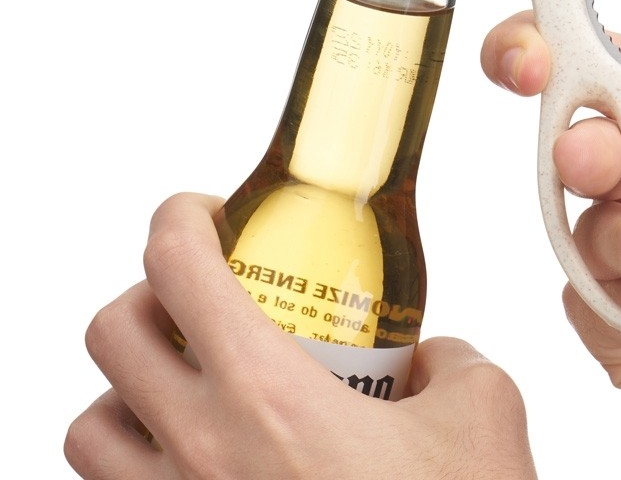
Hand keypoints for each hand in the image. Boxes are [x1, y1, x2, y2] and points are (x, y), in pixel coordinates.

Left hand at [65, 193, 536, 479]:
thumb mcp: (485, 413)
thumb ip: (454, 361)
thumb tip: (432, 358)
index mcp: (267, 394)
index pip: (175, 265)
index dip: (180, 216)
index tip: (209, 213)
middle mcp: (200, 454)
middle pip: (111, 333)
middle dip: (149, 293)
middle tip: (203, 297)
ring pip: (88, 430)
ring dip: (125, 392)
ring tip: (186, 389)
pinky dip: (134, 466)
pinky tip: (201, 463)